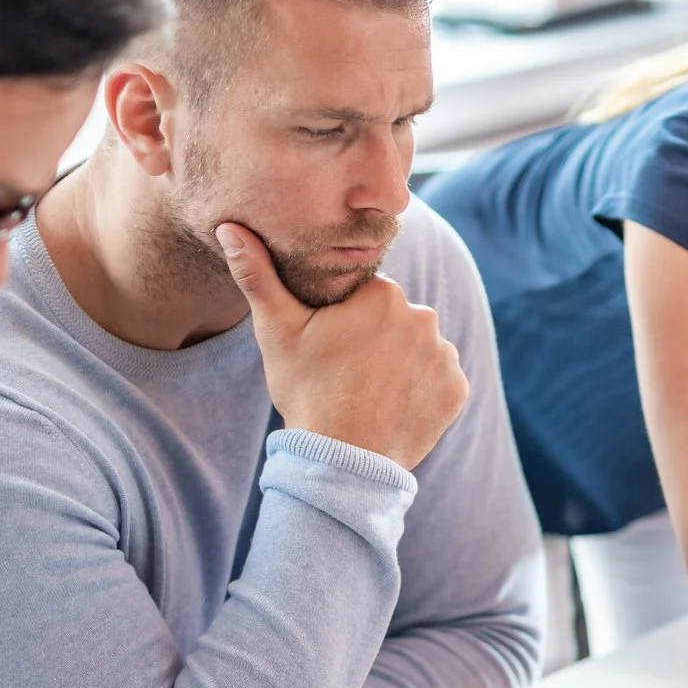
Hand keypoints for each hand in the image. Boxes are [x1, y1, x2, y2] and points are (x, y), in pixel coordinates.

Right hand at [216, 222, 466, 469]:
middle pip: (395, 322)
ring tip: (370, 392)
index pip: (365, 296)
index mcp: (383, 293)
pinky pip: (438, 381)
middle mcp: (424, 316)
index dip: (344, 321)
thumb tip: (229, 227)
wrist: (342, 460)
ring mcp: (445, 355)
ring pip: (418, 350)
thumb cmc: (307, 391)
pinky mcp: (458, 390)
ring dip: (400, 365)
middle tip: (347, 373)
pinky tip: (393, 406)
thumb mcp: (276, 332)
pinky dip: (421, 392)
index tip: (330, 347)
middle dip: (375, 340)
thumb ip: (257, 275)